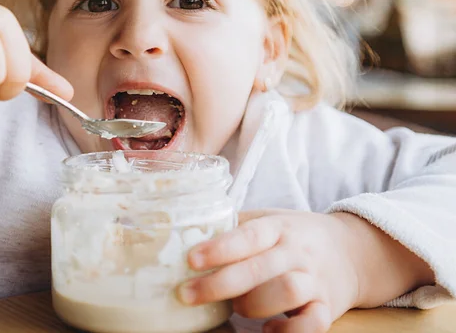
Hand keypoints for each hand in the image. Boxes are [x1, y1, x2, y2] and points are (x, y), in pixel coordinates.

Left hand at [177, 210, 360, 332]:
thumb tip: (190, 231)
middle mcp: (297, 252)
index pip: (249, 235)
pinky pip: (314, 323)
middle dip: (221, 283)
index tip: (191, 259)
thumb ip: (238, 225)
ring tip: (235, 306)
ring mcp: (314, 280)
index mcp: (279, 227)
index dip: (219, 248)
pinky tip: (268, 331)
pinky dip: (290, 332)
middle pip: (260, 267)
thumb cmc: (297, 235)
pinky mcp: (328, 307)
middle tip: (188, 294)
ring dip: (254, 303)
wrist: (352, 251)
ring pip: (287, 292)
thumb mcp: (271, 220)